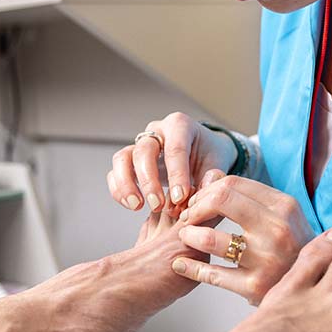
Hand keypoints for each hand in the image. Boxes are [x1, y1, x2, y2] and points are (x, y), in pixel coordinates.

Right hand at [107, 112, 237, 215]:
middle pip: (143, 150)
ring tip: (137, 206)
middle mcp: (157, 131)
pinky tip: (132, 205)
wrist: (202, 152)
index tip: (180, 198)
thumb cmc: (208, 156)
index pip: (175, 148)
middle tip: (157, 205)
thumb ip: (209, 180)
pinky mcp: (130, 160)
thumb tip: (198, 197)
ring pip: (122, 158)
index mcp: (180, 125)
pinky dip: (119, 189)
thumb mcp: (216, 164)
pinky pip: (115, 172)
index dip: (177, 175)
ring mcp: (140, 144)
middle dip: (149, 180)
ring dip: (127, 184)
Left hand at [171, 175, 313, 304]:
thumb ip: (247, 194)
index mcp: (284, 206)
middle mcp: (277, 230)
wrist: (315, 288)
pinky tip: (180, 264)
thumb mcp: (281, 215)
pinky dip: (190, 267)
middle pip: (220, 201)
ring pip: (209, 239)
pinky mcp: (255, 287)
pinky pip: (211, 274)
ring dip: (188, 235)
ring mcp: (266, 260)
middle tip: (187, 217)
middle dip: (195, 207)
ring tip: (185, 236)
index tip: (197, 202)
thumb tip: (211, 175)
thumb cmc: (292, 246)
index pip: (231, 184)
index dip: (206, 191)